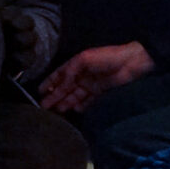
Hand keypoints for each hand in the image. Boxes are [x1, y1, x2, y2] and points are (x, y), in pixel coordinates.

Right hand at [39, 42, 153, 111]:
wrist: (131, 63)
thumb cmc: (107, 57)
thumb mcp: (84, 60)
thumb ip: (70, 72)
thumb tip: (60, 84)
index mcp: (77, 64)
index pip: (59, 74)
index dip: (49, 82)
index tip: (39, 91)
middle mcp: (82, 74)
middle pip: (65, 87)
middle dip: (54, 96)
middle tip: (44, 106)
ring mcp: (91, 83)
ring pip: (75, 95)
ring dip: (66, 102)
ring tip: (56, 111)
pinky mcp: (101, 92)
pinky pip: (88, 100)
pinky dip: (81, 105)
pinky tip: (75, 110)